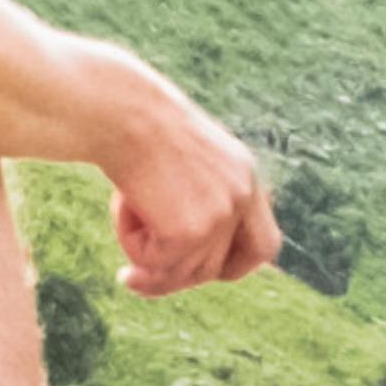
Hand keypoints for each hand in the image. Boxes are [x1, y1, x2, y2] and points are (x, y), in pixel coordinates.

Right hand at [93, 89, 277, 295]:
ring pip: (182, 272)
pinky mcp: (187, 232)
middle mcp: (242, 197)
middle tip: (132, 274)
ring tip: (121, 212)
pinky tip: (120, 206)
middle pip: (217, 269)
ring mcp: (219, 216)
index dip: (235, 266)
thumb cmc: (138, 125)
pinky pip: (154, 263)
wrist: (121, 108)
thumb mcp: (182, 158)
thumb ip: (196, 195)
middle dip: (175, 277)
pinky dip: (130, 243)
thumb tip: (181, 248)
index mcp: (245, 176)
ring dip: (143, 256)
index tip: (197, 270)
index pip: (264, 245)